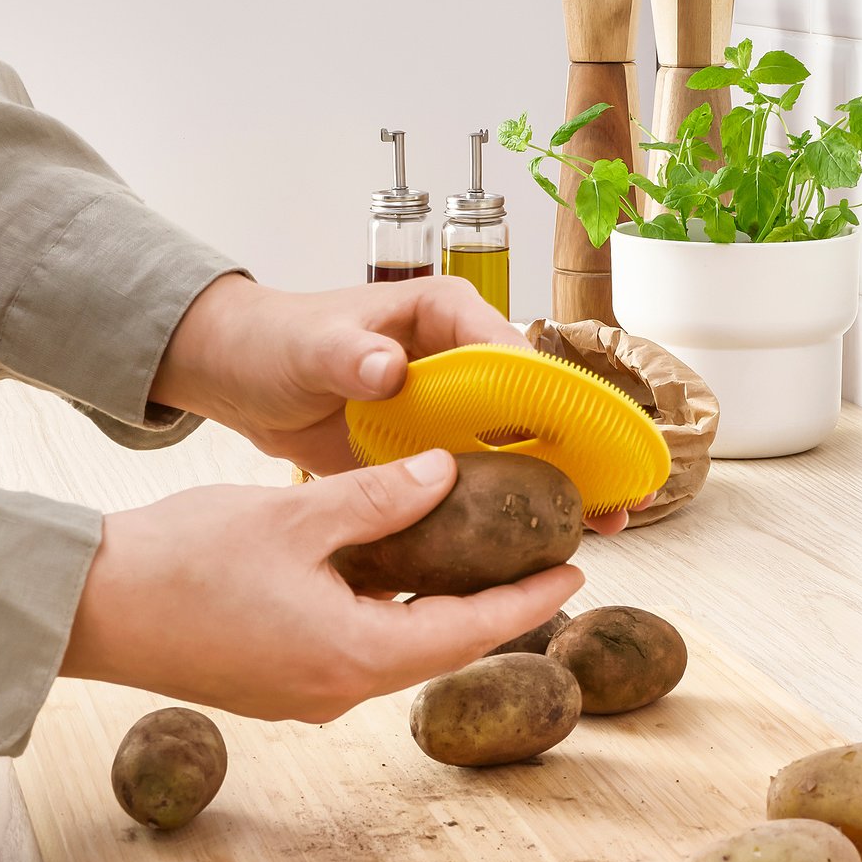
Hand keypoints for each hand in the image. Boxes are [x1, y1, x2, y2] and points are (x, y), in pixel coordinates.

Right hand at [59, 450, 583, 722]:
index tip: (574, 572)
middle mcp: (339, 691)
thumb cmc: (181, 562)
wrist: (89, 608)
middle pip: (439, 646)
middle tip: (534, 561)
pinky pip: (356, 651)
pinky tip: (395, 574)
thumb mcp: (293, 515)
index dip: (528, 600)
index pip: (469, 630)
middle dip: (491, 605)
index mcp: (354, 656)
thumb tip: (443, 474)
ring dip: (438, 609)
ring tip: (475, 562)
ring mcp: (306, 696)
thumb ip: (376, 499)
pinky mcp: (279, 684)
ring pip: (397, 649)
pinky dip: (388, 614)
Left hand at [149, 273, 650, 533]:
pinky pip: (480, 481)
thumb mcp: (308, 345)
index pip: (513, 352)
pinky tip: (536, 546)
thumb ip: (346, 353)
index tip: (580, 440)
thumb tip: (385, 367)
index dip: (553, 397)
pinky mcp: (431, 450)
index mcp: (446, 315)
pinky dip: (507, 512)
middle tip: (618, 494)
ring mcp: (450, 408)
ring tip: (600, 528)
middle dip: (579, 449)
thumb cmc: (276, 342)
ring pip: (518, 448)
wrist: (243, 378)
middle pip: (535, 405)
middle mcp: (461, 359)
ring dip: (555, 488)